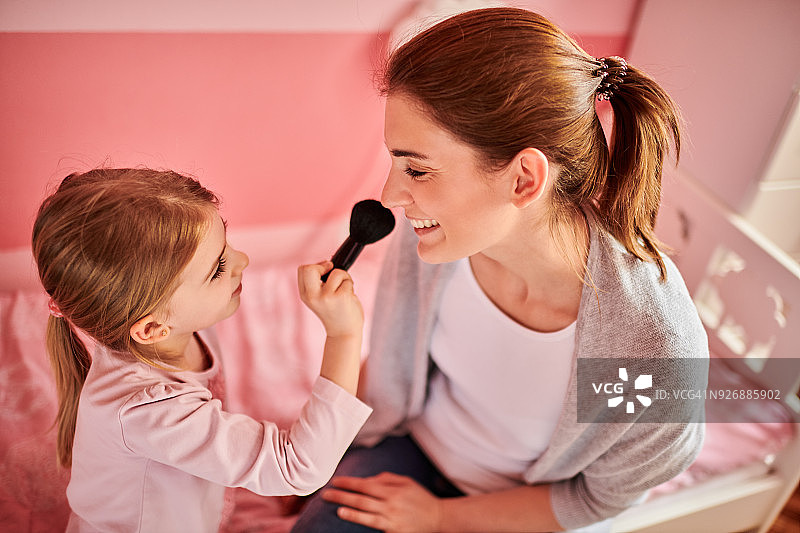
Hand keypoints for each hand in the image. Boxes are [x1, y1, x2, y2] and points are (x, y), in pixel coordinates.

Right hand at [298, 261, 363, 337]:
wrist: (343, 333)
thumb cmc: (334, 313)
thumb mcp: (319, 298)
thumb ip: (318, 282)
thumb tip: (329, 262)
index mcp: (305, 295)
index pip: (303, 269)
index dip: (315, 266)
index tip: (325, 270)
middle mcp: (313, 296)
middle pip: (310, 268)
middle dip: (324, 265)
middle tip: (332, 271)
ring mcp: (327, 297)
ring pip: (336, 272)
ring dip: (344, 277)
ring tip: (343, 289)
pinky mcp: (341, 297)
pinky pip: (347, 280)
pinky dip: (350, 284)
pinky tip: (349, 296)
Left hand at [322, 473, 443, 532]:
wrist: (438, 518)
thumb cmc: (419, 498)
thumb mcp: (406, 482)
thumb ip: (386, 479)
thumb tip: (367, 480)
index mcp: (392, 490)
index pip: (365, 485)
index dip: (348, 483)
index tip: (335, 481)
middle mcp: (391, 505)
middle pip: (362, 500)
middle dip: (342, 496)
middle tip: (326, 495)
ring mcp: (392, 521)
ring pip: (367, 516)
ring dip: (351, 513)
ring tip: (338, 510)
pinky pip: (377, 530)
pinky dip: (365, 526)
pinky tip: (353, 521)